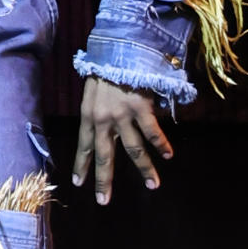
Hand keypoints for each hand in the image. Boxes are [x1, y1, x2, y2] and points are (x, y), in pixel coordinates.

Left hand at [72, 76, 172, 204]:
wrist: (120, 47)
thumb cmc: (107, 66)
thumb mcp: (93, 91)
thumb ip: (97, 112)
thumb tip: (106, 130)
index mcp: (88, 115)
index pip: (83, 146)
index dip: (81, 165)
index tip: (79, 183)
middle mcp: (102, 119)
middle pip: (104, 156)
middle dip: (103, 180)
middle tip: (104, 201)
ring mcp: (122, 115)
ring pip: (133, 150)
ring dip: (144, 169)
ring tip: (153, 185)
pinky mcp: (140, 108)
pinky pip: (152, 132)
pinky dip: (161, 145)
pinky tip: (168, 155)